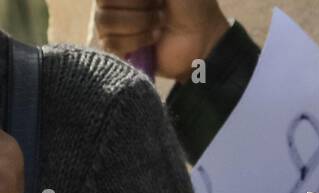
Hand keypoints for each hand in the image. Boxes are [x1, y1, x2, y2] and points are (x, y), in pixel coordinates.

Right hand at [94, 0, 228, 80]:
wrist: (204, 38)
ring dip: (138, 23)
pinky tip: (154, 38)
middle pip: (103, 2)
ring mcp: (113, 26)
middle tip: (159, 9)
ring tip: (159, 24)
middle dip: (137, 6)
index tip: (156, 0)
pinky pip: (110, 42)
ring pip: (104, 21)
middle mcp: (113, 3)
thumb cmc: (190, 6)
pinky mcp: (119, 50)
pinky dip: (136, 40)